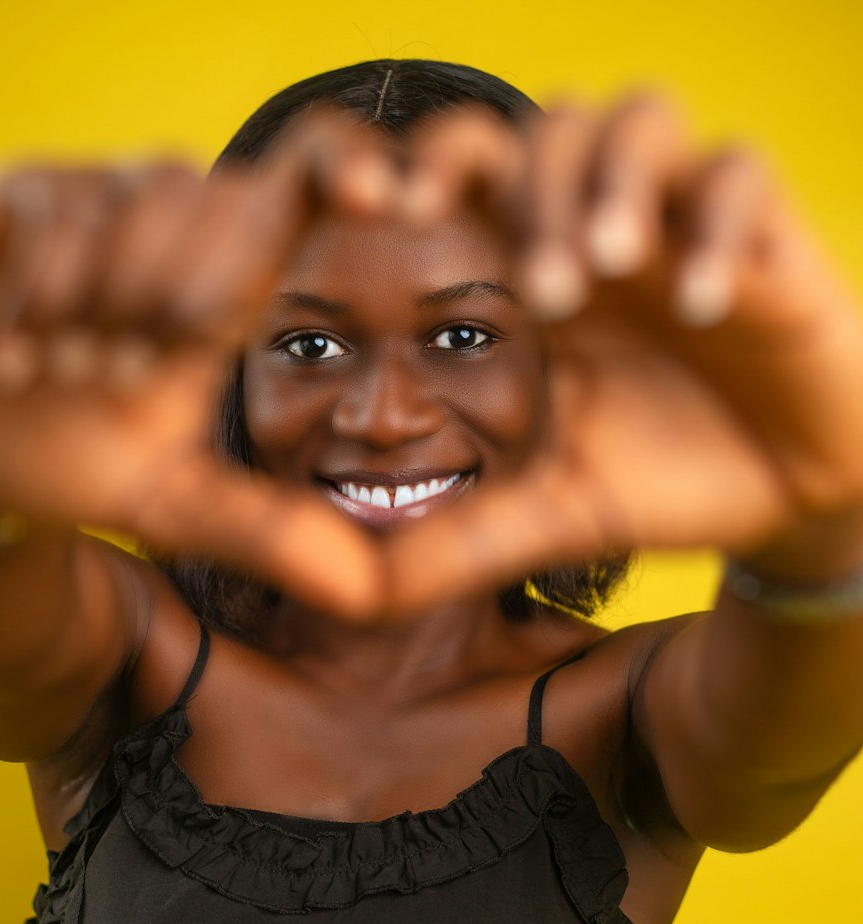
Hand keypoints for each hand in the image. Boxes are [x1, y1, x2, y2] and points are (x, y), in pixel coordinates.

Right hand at [0, 116, 399, 614]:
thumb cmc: (55, 454)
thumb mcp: (176, 505)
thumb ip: (271, 535)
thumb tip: (368, 593)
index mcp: (224, 292)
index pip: (306, 192)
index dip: (355, 170)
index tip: (394, 195)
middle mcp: (175, 233)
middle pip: (244, 201)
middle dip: (189, 305)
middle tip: (115, 378)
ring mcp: (104, 202)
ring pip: (160, 205)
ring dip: (114, 312)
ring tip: (59, 369)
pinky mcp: (32, 190)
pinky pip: (71, 218)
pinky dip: (45, 302)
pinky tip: (7, 352)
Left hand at [383, 97, 862, 610]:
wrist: (780, 499)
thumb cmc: (656, 483)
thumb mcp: (545, 517)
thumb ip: (453, 546)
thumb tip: (352, 596)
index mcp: (542, 282)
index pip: (477, 174)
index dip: (430, 166)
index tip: (397, 212)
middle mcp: (605, 239)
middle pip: (551, 124)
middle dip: (533, 185)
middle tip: (542, 291)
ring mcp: (685, 228)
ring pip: (640, 120)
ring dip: (612, 183)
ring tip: (608, 268)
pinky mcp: (770, 240)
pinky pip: (742, 176)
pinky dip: (717, 227)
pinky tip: (704, 305)